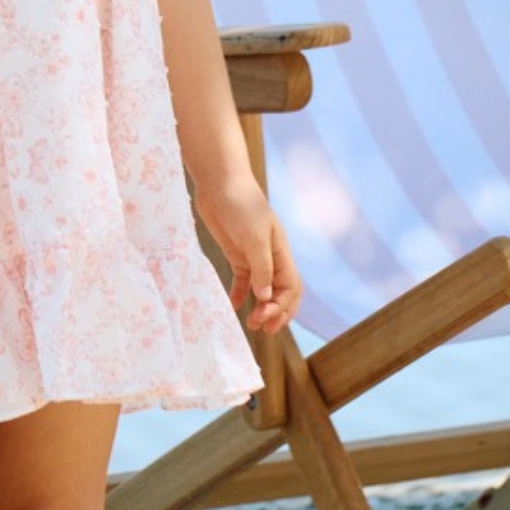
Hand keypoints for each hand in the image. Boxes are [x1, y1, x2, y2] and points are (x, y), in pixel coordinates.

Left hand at [193, 175, 301, 334]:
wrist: (219, 182)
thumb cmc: (240, 205)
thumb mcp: (254, 237)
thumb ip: (261, 268)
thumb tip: (265, 298)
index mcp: (281, 253)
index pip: (290, 288)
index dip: (282, 306)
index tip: (264, 316)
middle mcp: (270, 256)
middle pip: (280, 292)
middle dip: (275, 312)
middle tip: (259, 328)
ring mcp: (253, 255)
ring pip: (262, 289)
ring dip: (259, 307)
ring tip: (250, 324)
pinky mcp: (235, 252)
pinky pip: (241, 279)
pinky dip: (239, 294)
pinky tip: (232, 307)